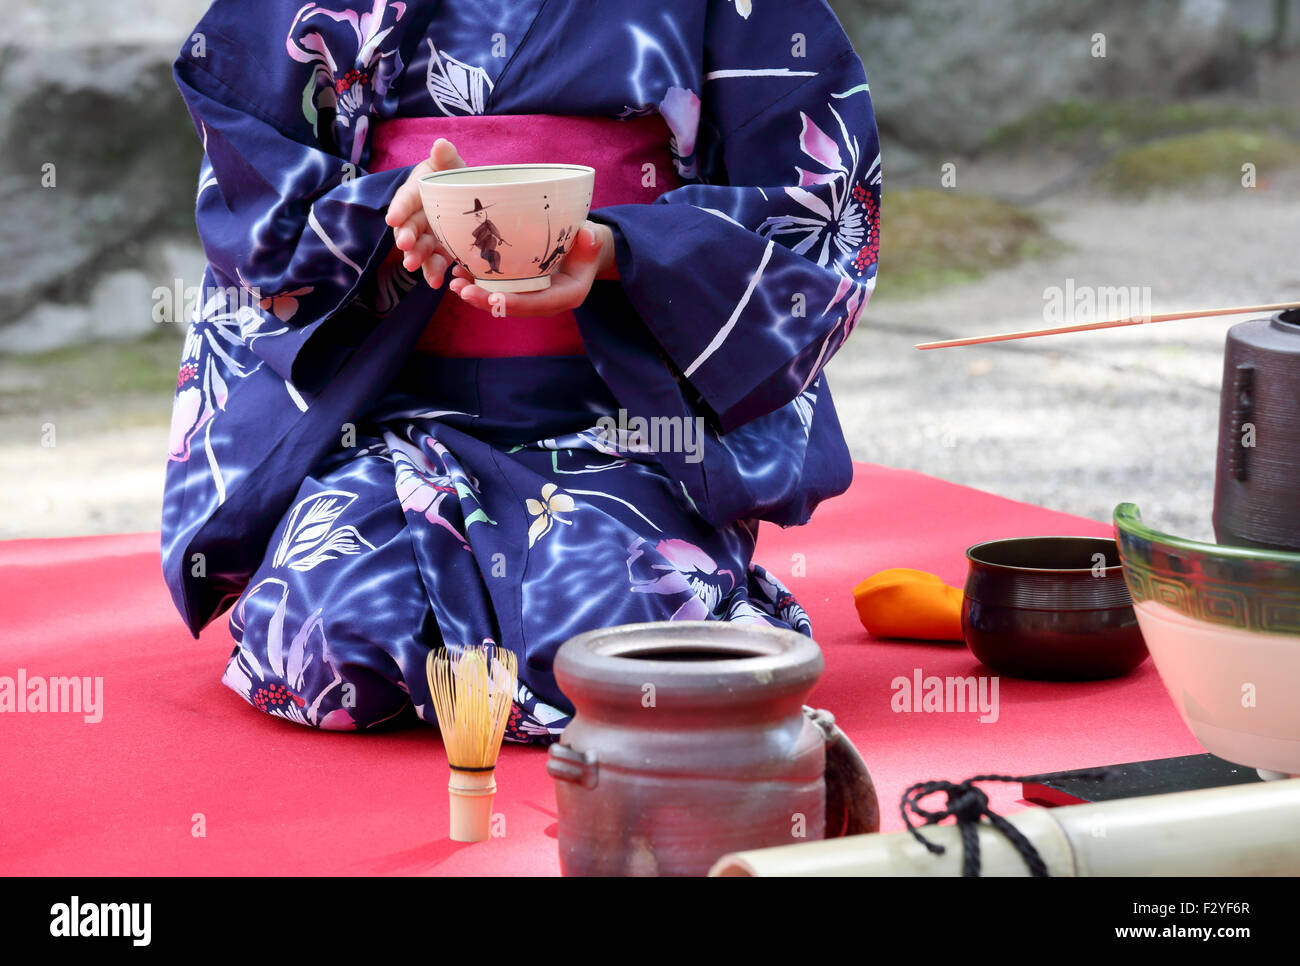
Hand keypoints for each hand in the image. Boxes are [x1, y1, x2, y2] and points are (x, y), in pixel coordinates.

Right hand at [384, 138, 465, 288]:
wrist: (471, 198)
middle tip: (405, 245)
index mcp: (417, 192)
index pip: (405, 200)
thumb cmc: (455, 178)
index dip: (399, 209)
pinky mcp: (440, 252)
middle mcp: (418, 216)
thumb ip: (446, 158)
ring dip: (417, 258)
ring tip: (416, 267)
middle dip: (406, 237)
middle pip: (408, 227)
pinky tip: (437, 282)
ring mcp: (428, 236)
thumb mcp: (452, 166)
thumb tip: (440, 145)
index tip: (392, 218)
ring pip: (419, 248)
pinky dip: (434, 272)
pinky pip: (436, 262)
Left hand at [449, 220, 616, 315]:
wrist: (585, 251)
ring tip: (454, 283)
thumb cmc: (588, 244)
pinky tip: (458, 274)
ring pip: (501, 301)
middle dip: (486, 302)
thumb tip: (588, 237)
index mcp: (566, 294)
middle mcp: (546, 301)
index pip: (539, 303)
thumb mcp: (594, 240)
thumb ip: (593, 240)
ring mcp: (531, 297)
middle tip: (462, 290)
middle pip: (514, 307)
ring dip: (476, 295)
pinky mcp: (520, 289)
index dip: (515, 303)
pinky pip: (498, 291)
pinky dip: (478, 283)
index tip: (493, 299)